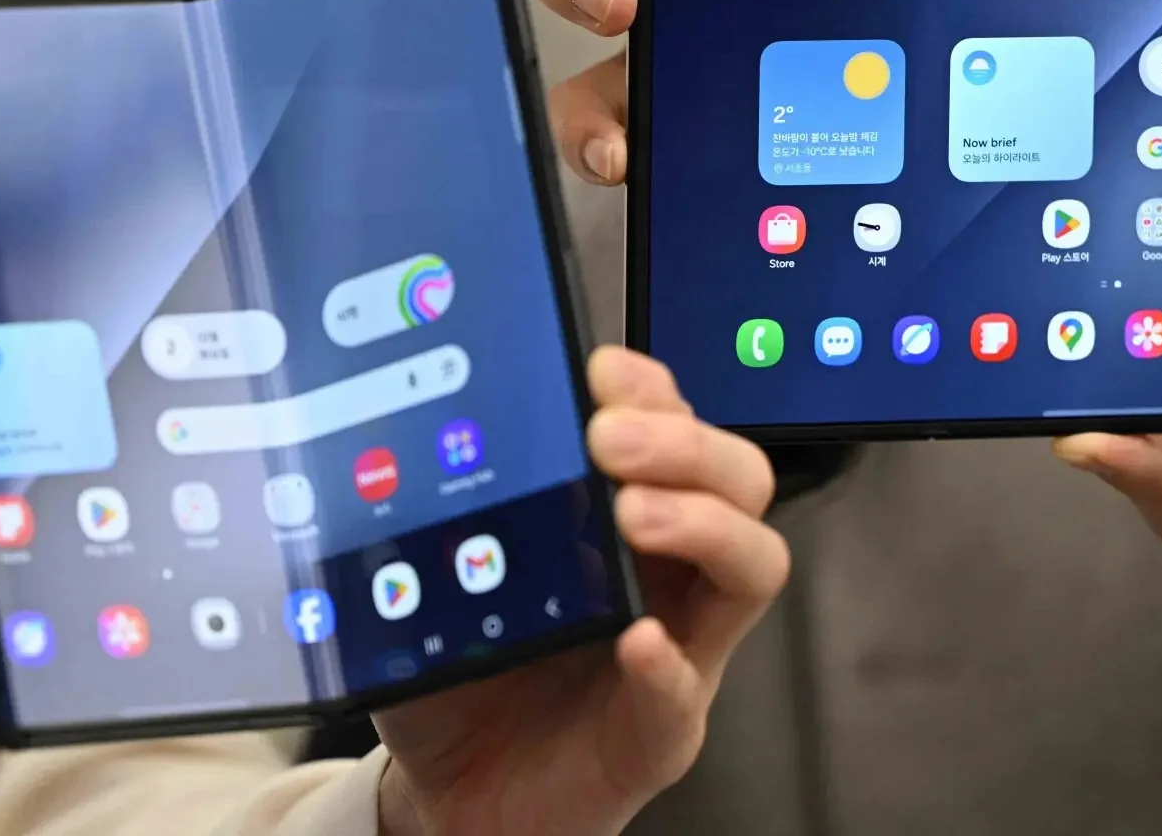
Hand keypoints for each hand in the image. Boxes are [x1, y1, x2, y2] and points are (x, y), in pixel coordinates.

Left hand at [372, 348, 788, 835]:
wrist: (454, 792)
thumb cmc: (464, 672)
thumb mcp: (442, 574)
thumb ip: (438, 518)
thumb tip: (407, 449)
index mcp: (622, 514)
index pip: (673, 424)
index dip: (651, 388)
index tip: (598, 370)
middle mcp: (666, 570)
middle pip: (738, 478)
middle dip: (684, 442)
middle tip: (611, 440)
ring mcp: (678, 646)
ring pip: (754, 564)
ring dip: (703, 524)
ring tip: (636, 514)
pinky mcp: (661, 730)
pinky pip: (686, 692)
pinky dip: (666, 663)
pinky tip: (636, 642)